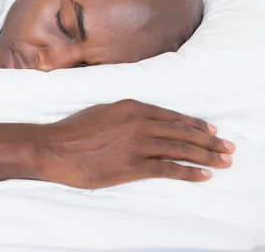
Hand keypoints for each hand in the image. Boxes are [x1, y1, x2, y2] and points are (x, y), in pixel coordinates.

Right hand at [34, 99, 234, 188]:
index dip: (194, 124)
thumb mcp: (101, 112)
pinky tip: (204, 175)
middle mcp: (140, 122)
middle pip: (183, 132)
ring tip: (223, 161)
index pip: (172, 116)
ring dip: (207, 156)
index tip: (210, 130)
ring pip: (182, 149)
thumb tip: (139, 121)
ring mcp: (138, 144)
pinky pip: (170, 169)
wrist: (54, 148)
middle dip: (209, 140)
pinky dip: (190, 172)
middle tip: (227, 147)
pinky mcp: (134, 165)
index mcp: (131, 107)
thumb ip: (124, 115)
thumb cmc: (73, 131)